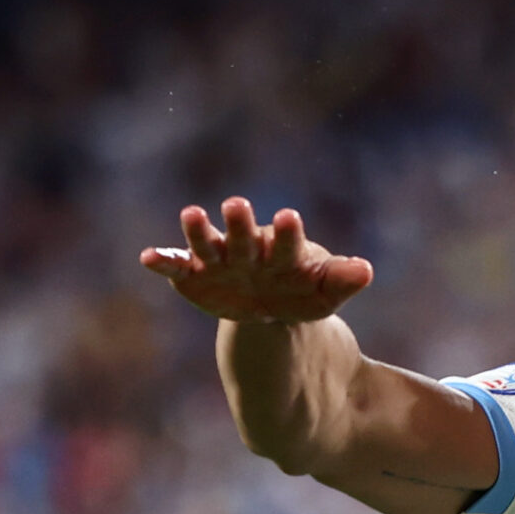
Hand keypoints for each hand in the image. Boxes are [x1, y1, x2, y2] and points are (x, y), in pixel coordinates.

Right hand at [139, 196, 374, 323]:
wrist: (271, 308)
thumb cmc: (301, 291)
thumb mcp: (325, 292)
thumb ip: (342, 279)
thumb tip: (366, 271)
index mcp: (282, 251)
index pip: (287, 241)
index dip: (288, 232)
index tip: (291, 217)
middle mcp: (248, 249)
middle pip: (244, 235)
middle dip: (241, 223)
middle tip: (238, 205)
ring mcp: (219, 260)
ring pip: (207, 243)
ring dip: (198, 230)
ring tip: (191, 214)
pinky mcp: (193, 275)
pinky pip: (176, 266)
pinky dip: (163, 261)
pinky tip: (148, 258)